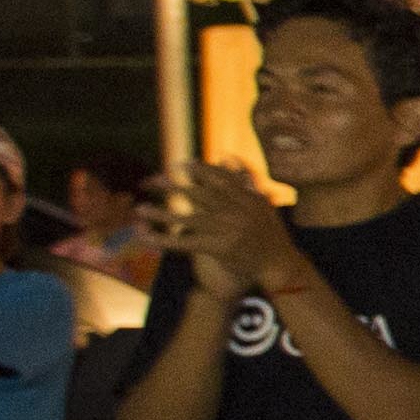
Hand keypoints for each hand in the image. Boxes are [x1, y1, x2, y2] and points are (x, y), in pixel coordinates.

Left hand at [154, 161, 305, 294]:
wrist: (279, 264)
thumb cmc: (272, 234)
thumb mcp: (264, 203)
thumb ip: (245, 179)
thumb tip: (227, 156)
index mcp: (246, 198)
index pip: (218, 179)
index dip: (198, 171)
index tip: (180, 164)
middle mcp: (235, 211)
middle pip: (198, 195)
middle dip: (172, 188)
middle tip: (151, 181)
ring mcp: (226, 230)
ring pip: (186, 219)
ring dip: (160, 214)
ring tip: (140, 209)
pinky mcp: (218, 248)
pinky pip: (185, 243)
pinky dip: (163, 240)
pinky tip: (146, 236)